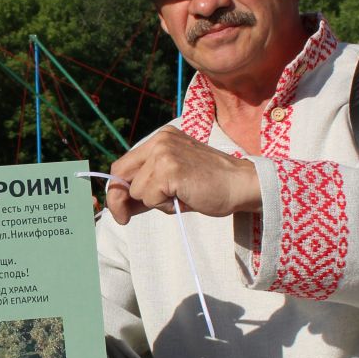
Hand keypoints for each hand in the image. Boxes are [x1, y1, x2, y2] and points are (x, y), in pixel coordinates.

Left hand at [103, 128, 260, 224]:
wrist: (241, 185)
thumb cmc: (211, 186)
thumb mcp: (174, 181)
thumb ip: (147, 187)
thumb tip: (118, 206)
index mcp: (162, 138)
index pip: (124, 164)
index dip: (117, 187)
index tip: (119, 208)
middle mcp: (160, 141)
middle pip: (120, 174)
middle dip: (118, 199)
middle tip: (123, 219)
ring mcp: (164, 153)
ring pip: (136, 190)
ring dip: (153, 202)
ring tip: (180, 197)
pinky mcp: (169, 169)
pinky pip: (149, 198)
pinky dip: (163, 206)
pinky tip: (184, 198)